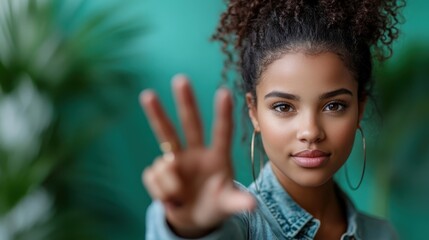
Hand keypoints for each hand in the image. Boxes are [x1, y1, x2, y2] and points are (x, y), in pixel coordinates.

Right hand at [140, 75, 254, 237]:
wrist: (193, 218)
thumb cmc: (215, 205)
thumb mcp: (228, 204)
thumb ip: (237, 203)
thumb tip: (251, 205)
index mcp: (217, 157)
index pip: (222, 132)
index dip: (223, 114)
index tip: (224, 92)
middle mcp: (195, 152)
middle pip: (189, 123)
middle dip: (185, 102)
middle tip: (181, 79)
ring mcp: (176, 159)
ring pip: (163, 139)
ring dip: (166, 174)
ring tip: (177, 198)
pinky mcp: (159, 170)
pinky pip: (154, 174)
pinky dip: (161, 191)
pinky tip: (170, 200)